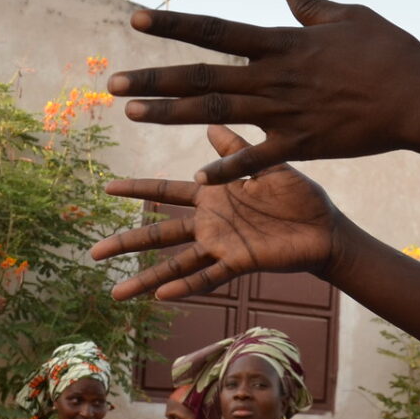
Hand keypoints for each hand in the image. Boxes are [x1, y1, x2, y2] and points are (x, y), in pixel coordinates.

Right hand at [93, 125, 345, 299]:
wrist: (326, 228)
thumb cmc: (299, 197)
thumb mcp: (265, 164)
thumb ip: (235, 148)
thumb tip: (209, 124)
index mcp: (213, 196)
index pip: (166, 192)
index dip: (137, 189)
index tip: (107, 188)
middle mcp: (210, 224)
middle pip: (159, 234)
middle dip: (126, 243)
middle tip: (93, 253)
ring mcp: (222, 246)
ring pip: (175, 264)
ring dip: (146, 279)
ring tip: (115, 292)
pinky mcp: (241, 262)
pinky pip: (208, 276)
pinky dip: (185, 285)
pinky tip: (162, 294)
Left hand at [109, 0, 419, 183]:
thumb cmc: (389, 51)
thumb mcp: (349, 16)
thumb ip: (309, 2)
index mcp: (282, 42)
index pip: (216, 30)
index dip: (174, 24)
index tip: (135, 19)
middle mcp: (275, 77)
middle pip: (203, 76)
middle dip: (156, 80)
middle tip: (114, 85)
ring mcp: (286, 113)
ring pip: (218, 114)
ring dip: (172, 115)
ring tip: (133, 115)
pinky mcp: (303, 144)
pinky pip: (258, 158)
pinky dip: (229, 167)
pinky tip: (197, 179)